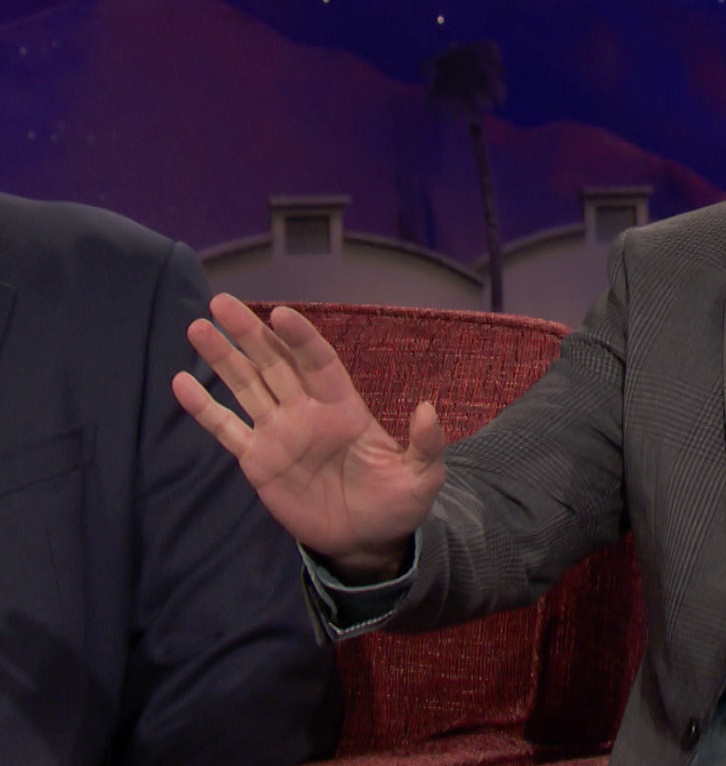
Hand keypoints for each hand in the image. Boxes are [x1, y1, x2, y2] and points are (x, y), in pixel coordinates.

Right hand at [171, 293, 445, 580]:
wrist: (366, 541)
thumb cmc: (396, 503)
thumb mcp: (421, 477)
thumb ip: (425, 445)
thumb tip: (427, 409)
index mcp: (344, 408)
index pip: (319, 362)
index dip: (301, 338)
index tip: (281, 313)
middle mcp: (307, 412)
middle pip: (275, 364)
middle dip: (250, 333)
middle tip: (222, 302)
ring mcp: (279, 434)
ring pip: (246, 386)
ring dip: (222, 358)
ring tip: (198, 327)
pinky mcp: (258, 461)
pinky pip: (227, 429)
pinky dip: (204, 408)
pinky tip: (180, 383)